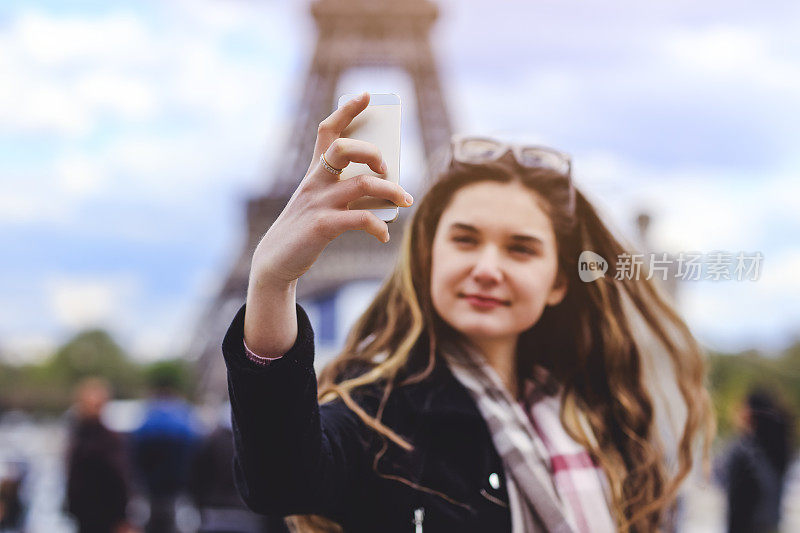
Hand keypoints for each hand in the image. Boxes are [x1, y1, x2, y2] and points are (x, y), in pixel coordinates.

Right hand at [251, 92, 412, 285]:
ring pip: (363, 184)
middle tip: (387, 168)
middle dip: (374, 153)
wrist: (276, 260)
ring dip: (391, 191)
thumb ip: (344, 191)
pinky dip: (378, 226)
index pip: (327, 131)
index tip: (365, 96)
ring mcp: (318, 203)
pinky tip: (383, 235)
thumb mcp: (318, 203)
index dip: (346, 110)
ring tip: (404, 200)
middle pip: (346, 149)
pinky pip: (361, 218)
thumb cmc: (304, 229)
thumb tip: (384, 191)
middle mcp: (315, 182)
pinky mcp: (323, 226)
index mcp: (314, 173)